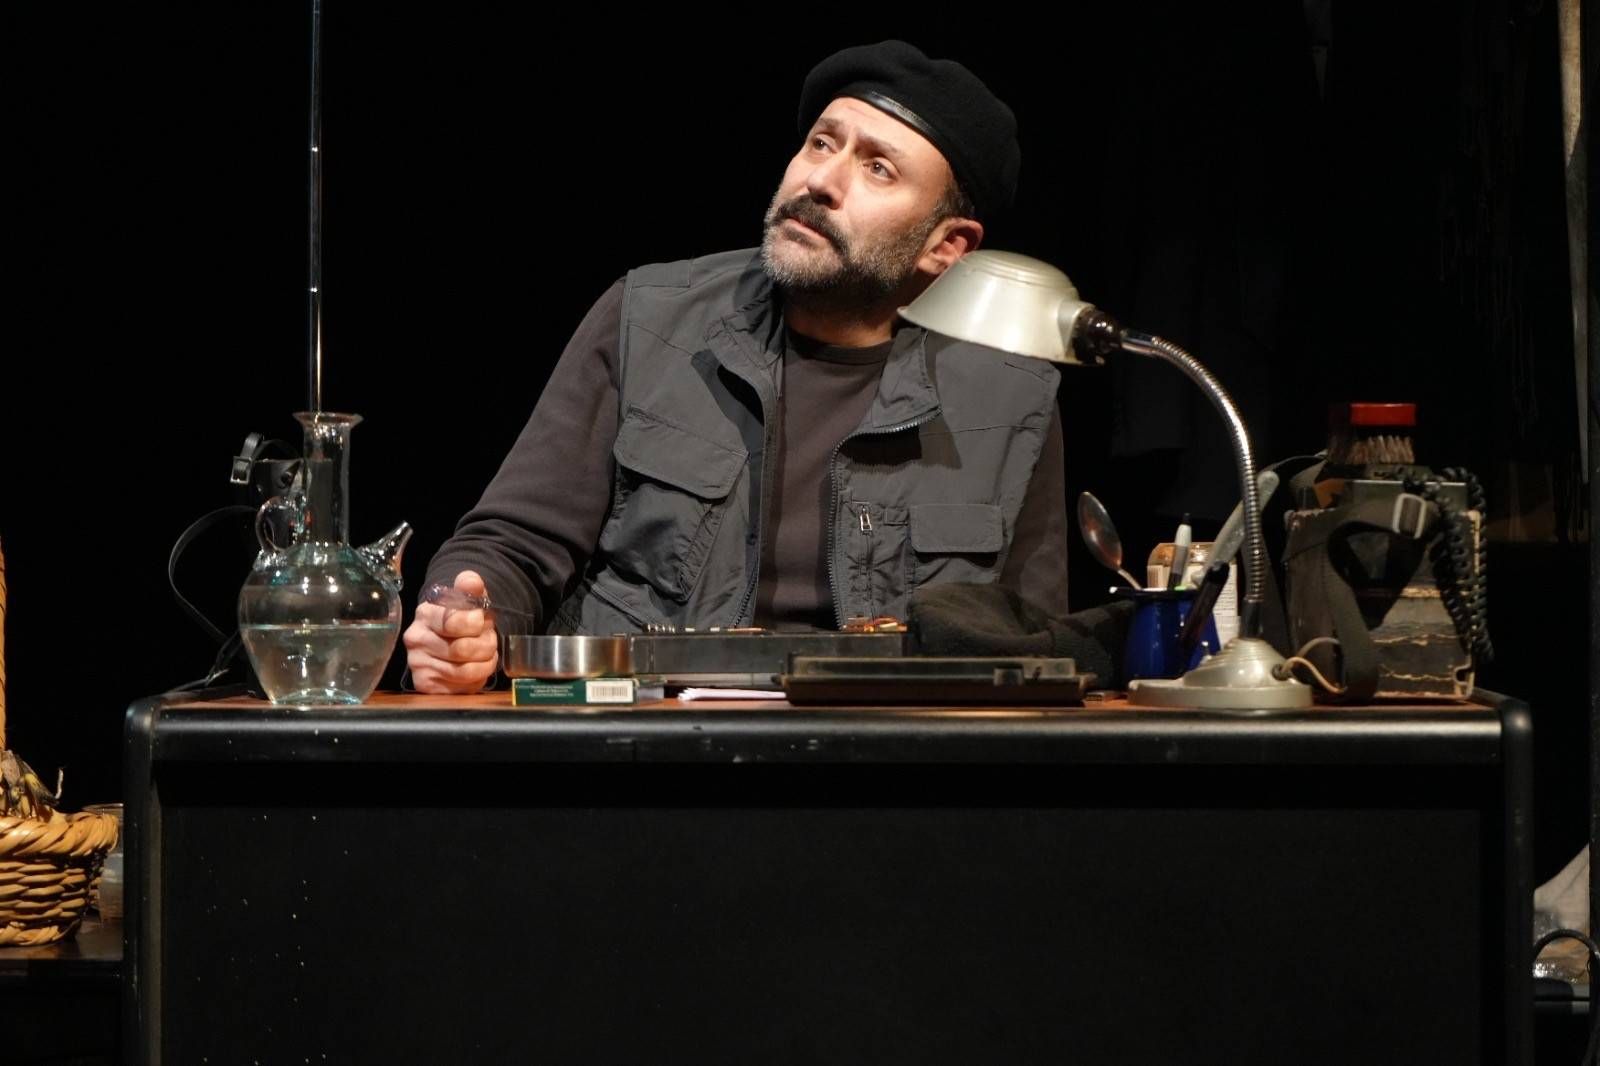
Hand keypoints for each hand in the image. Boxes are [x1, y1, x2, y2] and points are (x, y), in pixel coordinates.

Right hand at [403, 570, 498, 693]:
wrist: (449, 643)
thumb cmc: (462, 620)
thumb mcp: (468, 601)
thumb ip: (471, 588)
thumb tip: (471, 580)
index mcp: (425, 613)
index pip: (452, 621)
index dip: (476, 623)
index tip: (481, 621)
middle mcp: (415, 639)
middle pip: (463, 648)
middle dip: (486, 645)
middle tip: (488, 641)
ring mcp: (418, 664)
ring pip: (466, 671)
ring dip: (485, 663)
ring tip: (483, 655)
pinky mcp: (425, 685)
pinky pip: (462, 687)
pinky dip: (477, 679)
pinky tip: (473, 668)